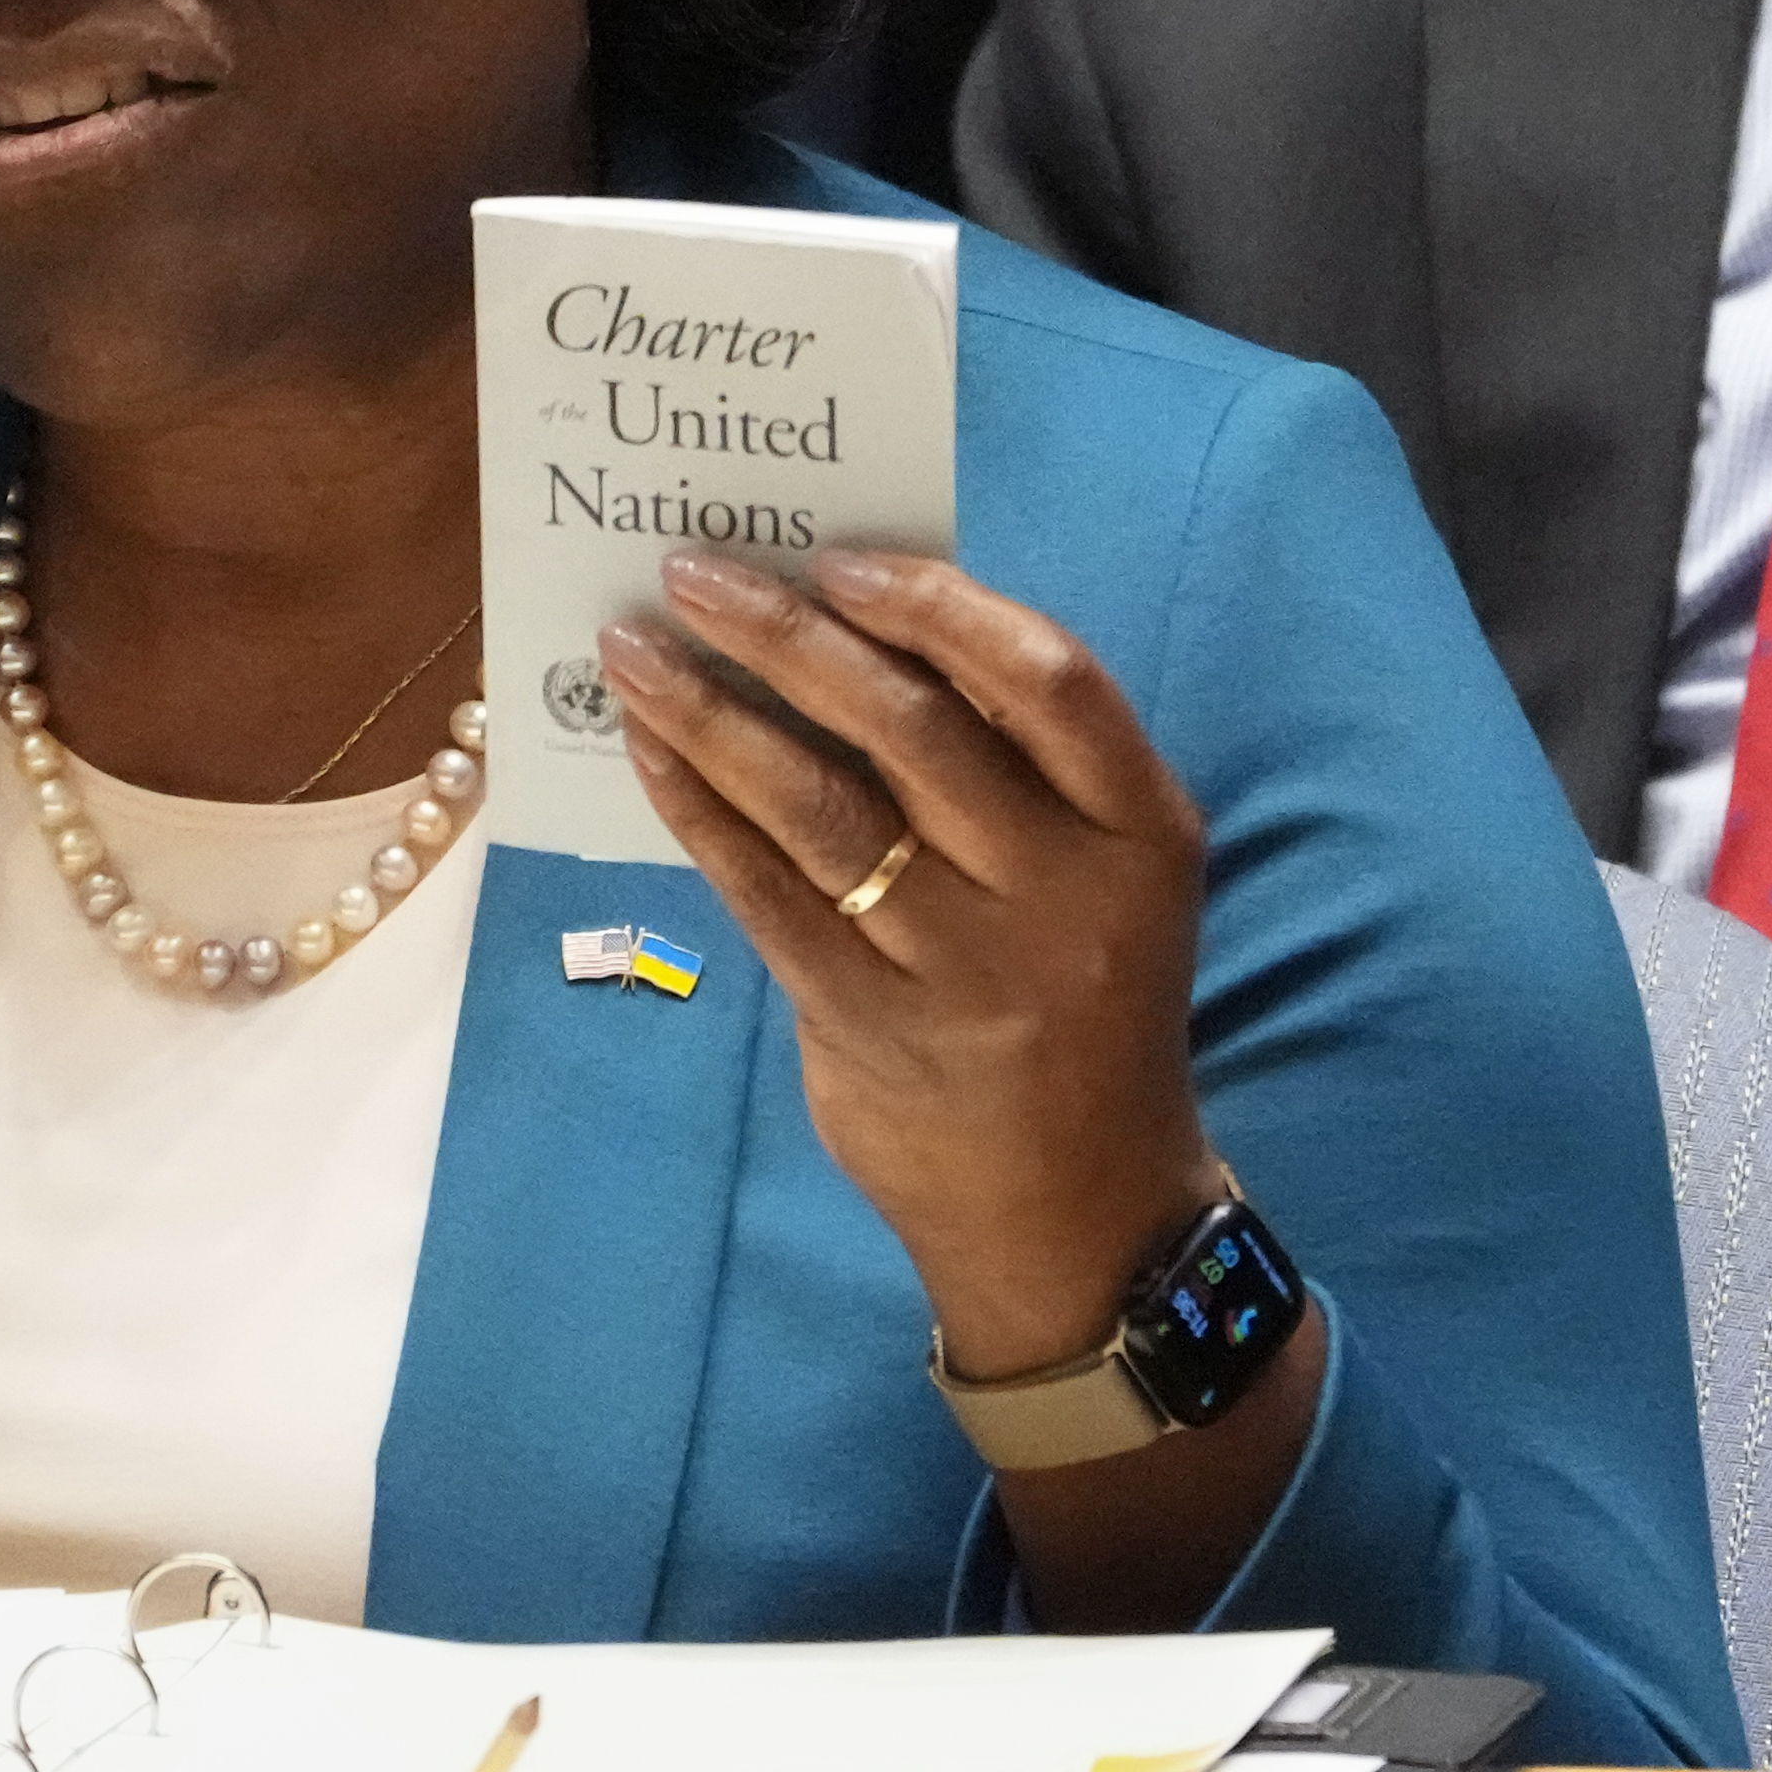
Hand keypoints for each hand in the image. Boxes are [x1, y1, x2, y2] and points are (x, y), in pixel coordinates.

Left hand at [603, 544, 1221, 1363]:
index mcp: (1138, 830)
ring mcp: (962, 965)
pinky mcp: (868, 1024)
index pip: (1048, 680)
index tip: (838, 561)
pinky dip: (698, 809)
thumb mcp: (1095, 876)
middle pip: (911, 729)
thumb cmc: (1074, 996)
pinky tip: (647, 750)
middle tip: (693, 571)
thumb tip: (851, 625)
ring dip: (710, 713)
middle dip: (787, 636)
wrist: (1080, 1210)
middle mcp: (1060, 892)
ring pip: (817, 806)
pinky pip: (763, 893)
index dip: (940, 607)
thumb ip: (1009, 767)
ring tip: (633, 649)